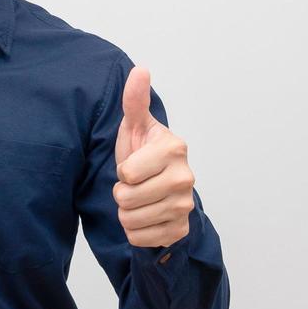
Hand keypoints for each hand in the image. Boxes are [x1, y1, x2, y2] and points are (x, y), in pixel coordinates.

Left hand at [112, 66, 195, 248]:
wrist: (160, 187)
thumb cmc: (144, 153)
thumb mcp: (136, 126)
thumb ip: (135, 100)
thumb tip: (140, 70)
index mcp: (174, 149)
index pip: (126, 172)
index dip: (122, 171)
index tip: (134, 164)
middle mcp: (185, 178)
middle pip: (126, 198)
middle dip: (122, 193)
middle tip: (135, 184)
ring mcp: (185, 206)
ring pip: (130, 220)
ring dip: (127, 212)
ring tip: (139, 198)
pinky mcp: (180, 230)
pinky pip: (139, 238)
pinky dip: (135, 230)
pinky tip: (146, 215)